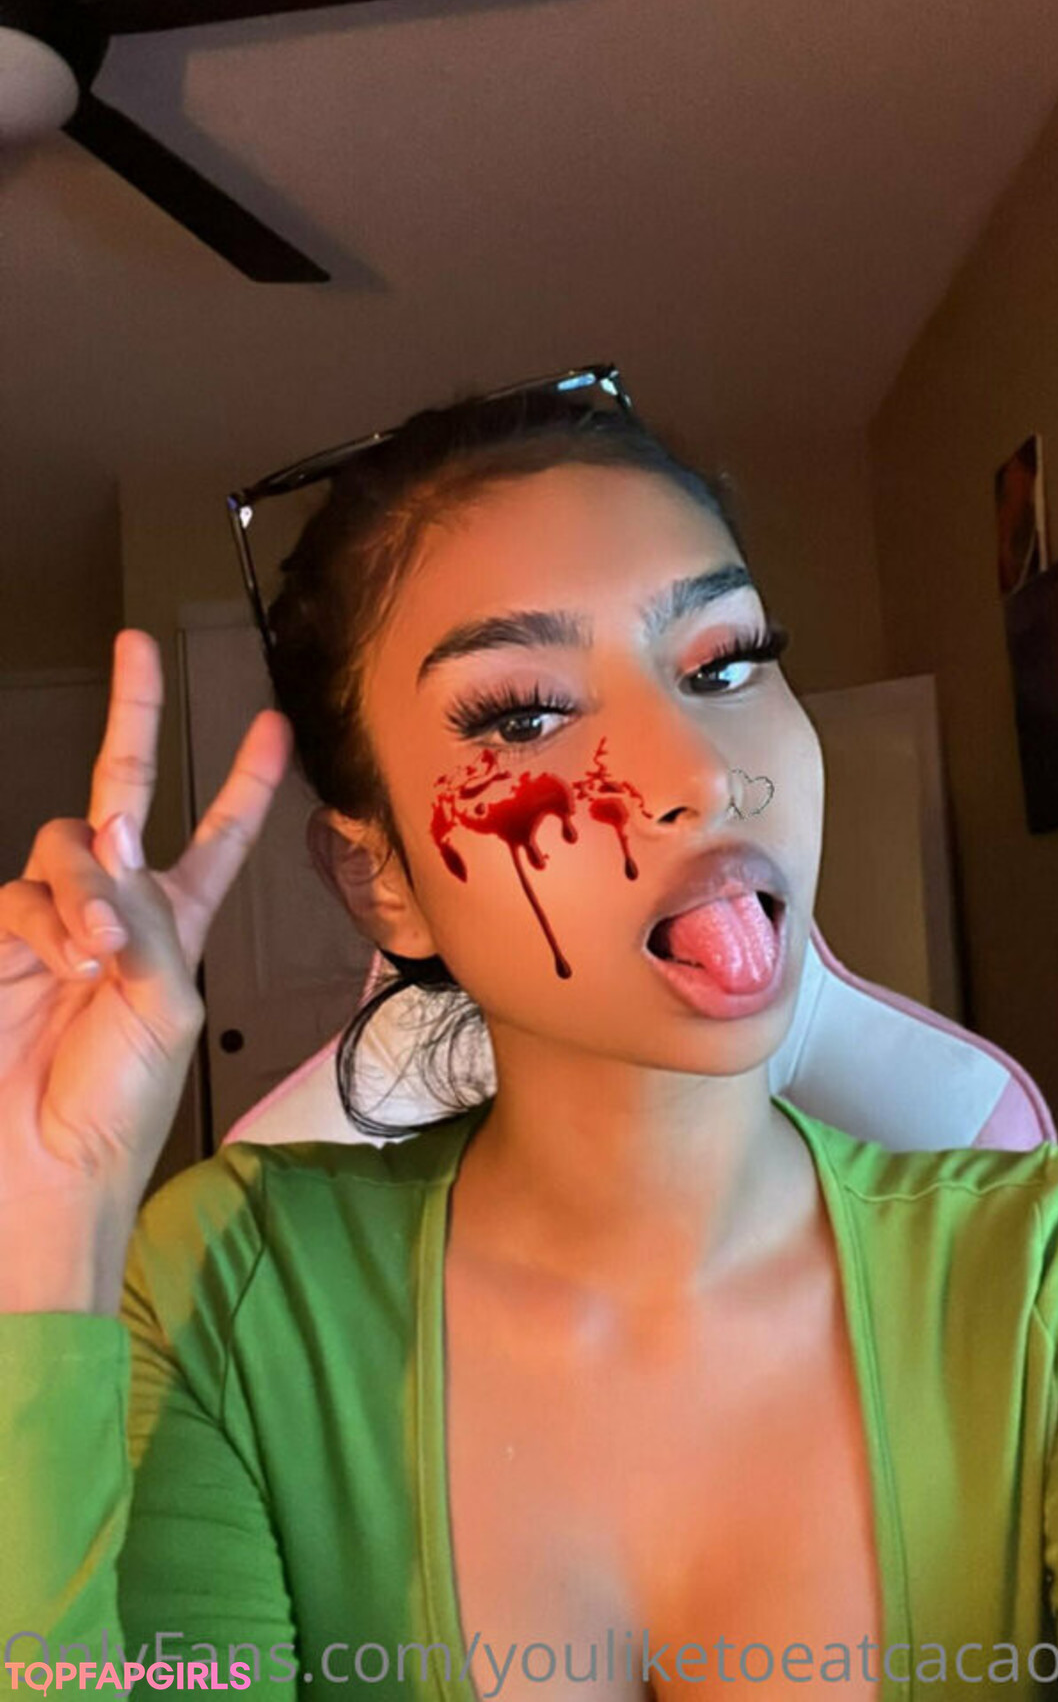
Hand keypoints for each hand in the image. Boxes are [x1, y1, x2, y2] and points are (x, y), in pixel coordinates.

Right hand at [0, 629, 291, 1227]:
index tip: (274, 726)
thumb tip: (108, 841)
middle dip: (133, 716)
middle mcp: (119, 909)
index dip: (244, 784)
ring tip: (97, 958)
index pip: (218, 838)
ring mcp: (56, 919)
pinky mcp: (3, 939)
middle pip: (125, 792)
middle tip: (138, 644)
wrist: (42, 1167)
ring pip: (66, 845)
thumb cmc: (120, 1107)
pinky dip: (47, 924)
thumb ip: (145, 920)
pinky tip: (62, 966)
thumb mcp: (166, 1010)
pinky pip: (21, 897)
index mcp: (178, 927)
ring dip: (86, 889)